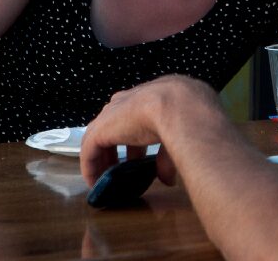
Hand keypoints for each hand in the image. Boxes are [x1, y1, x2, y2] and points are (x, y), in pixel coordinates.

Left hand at [79, 75, 208, 186]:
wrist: (179, 106)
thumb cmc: (188, 114)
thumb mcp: (180, 136)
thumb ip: (168, 156)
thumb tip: (168, 179)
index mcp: (149, 96)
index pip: (135, 117)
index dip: (135, 140)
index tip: (138, 158)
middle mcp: (128, 101)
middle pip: (115, 126)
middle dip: (117, 148)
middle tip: (120, 168)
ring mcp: (112, 113)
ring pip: (99, 137)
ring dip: (102, 158)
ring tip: (104, 177)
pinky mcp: (100, 129)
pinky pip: (89, 149)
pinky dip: (90, 166)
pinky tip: (94, 181)